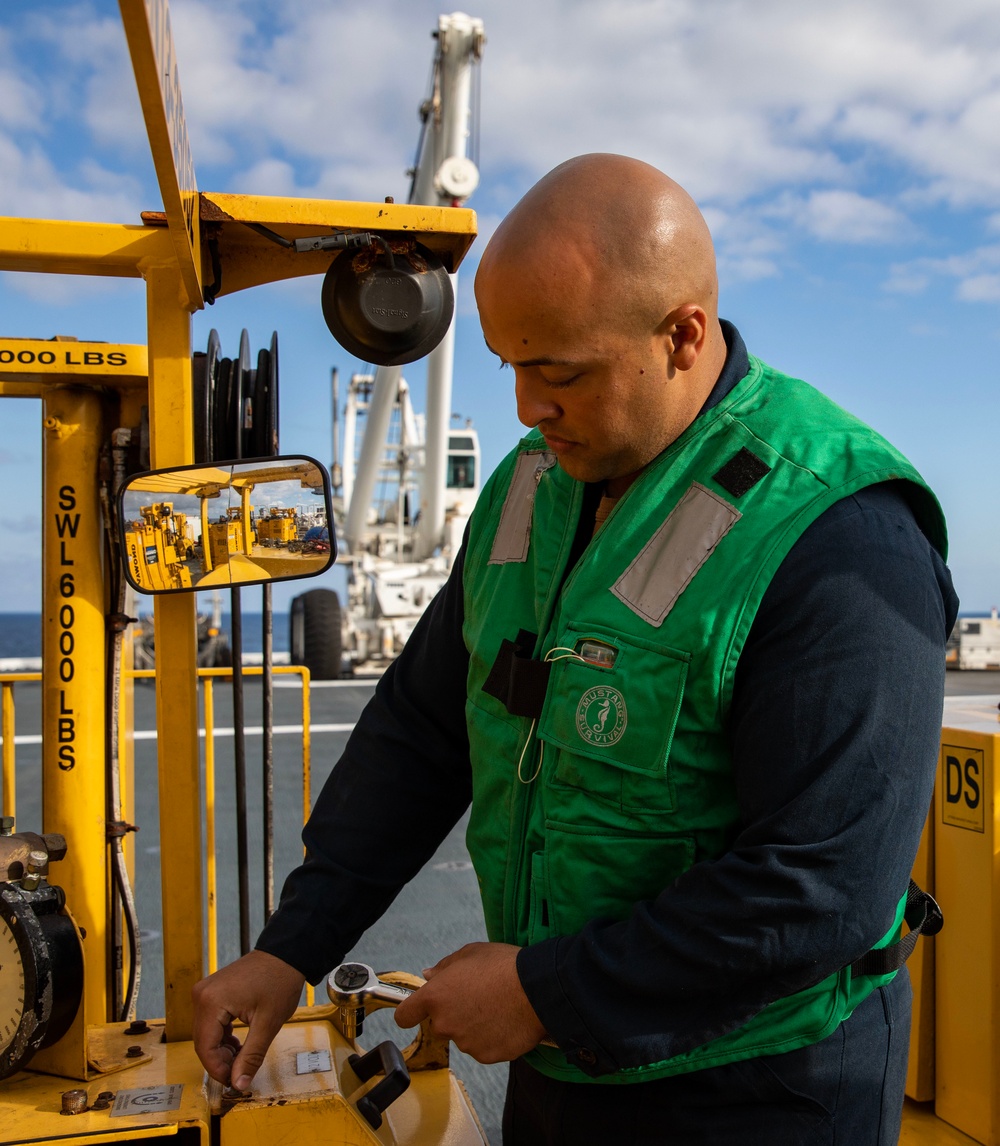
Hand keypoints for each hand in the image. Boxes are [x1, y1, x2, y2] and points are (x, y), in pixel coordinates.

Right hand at [191, 949, 304, 1088]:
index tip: (234, 1082)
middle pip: (203, 1042)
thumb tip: (239, 1084)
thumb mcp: (268, 1024)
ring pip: (206, 1034)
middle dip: (221, 1061)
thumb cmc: (279, 981)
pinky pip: (211, 1022)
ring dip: (222, 1050)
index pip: (205, 1048)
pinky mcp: (212, 992)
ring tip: (243, 1057)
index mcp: (211, 1001)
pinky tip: (239, 1044)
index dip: (218, 1070)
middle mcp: (202, 995)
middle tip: (241, 1072)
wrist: (286, 954)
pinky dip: (223, 1037)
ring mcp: (206, 991)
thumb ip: (251, 1057)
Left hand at [392, 942, 547, 1062]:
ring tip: (496, 1007)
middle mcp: (445, 1023)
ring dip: (473, 1026)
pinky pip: (482, 1047)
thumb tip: (429, 975)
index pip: (405, 1015)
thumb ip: (445, 966)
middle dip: (453, 1014)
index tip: (417, 1011)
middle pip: (440, 1024)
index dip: (410, 1012)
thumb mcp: (471, 953)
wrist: (537, 990)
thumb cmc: (504, 966)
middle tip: (476, 998)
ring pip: (463, 1036)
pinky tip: (505, 1021)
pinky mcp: (485, 1056)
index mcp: (436, 996)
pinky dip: (491, 1038)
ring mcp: (465, 1043)